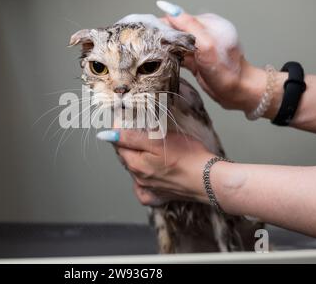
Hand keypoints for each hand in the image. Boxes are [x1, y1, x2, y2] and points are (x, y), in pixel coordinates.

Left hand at [98, 129, 216, 205]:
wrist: (209, 180)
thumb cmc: (188, 158)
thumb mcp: (157, 140)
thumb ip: (130, 137)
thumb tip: (106, 135)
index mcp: (135, 165)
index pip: (119, 145)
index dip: (122, 131)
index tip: (130, 121)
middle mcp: (139, 179)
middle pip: (128, 157)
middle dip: (132, 144)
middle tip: (146, 133)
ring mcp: (149, 189)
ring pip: (137, 169)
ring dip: (140, 157)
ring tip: (155, 149)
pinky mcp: (160, 195)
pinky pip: (146, 186)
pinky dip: (147, 177)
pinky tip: (156, 170)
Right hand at [157, 1, 268, 113]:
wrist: (239, 92)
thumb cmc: (227, 71)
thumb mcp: (207, 45)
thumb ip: (189, 27)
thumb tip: (170, 10)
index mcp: (208, 23)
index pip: (178, 18)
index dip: (162, 25)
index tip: (148, 33)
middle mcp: (203, 34)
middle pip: (175, 30)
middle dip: (161, 37)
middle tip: (146, 46)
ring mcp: (199, 48)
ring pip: (175, 44)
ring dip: (163, 48)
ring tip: (149, 54)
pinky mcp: (196, 61)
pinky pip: (178, 55)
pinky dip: (169, 57)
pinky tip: (160, 62)